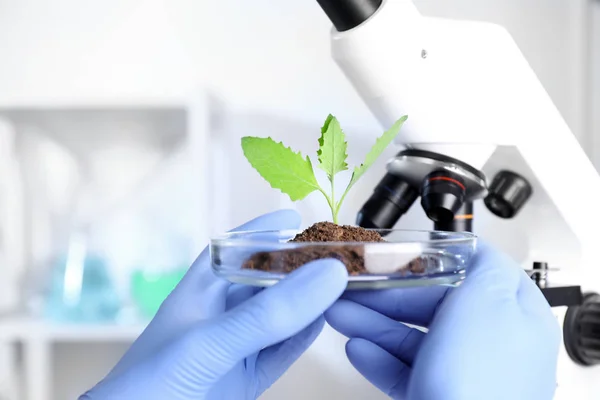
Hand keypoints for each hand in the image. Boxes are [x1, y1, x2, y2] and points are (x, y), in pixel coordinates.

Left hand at [80, 210, 347, 399]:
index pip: (235, 250)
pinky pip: (283, 352)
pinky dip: (305, 338)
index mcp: (200, 291)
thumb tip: (327, 274)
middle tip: (339, 254)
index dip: (264, 232)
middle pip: (267, 282)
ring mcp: (235, 348)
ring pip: (281, 317)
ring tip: (344, 285)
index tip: (298, 218)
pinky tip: (325, 323)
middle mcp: (220, 315)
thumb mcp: (208, 342)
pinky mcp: (246, 379)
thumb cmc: (148, 385)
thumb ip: (266, 313)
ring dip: (310, 303)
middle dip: (300, 268)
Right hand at [325, 242, 559, 399]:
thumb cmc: (481, 382)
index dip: (435, 260)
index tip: (399, 255)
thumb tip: (476, 244)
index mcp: (512, 316)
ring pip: (413, 337)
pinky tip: (356, 349)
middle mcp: (490, 345)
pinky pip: (404, 371)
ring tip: (337, 313)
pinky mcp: (437, 398)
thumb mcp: (487, 300)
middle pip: (434, 305)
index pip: (473, 274)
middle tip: (353, 286)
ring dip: (373, 323)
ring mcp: (463, 375)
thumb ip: (484, 264)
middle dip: (389, 294)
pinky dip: (378, 358)